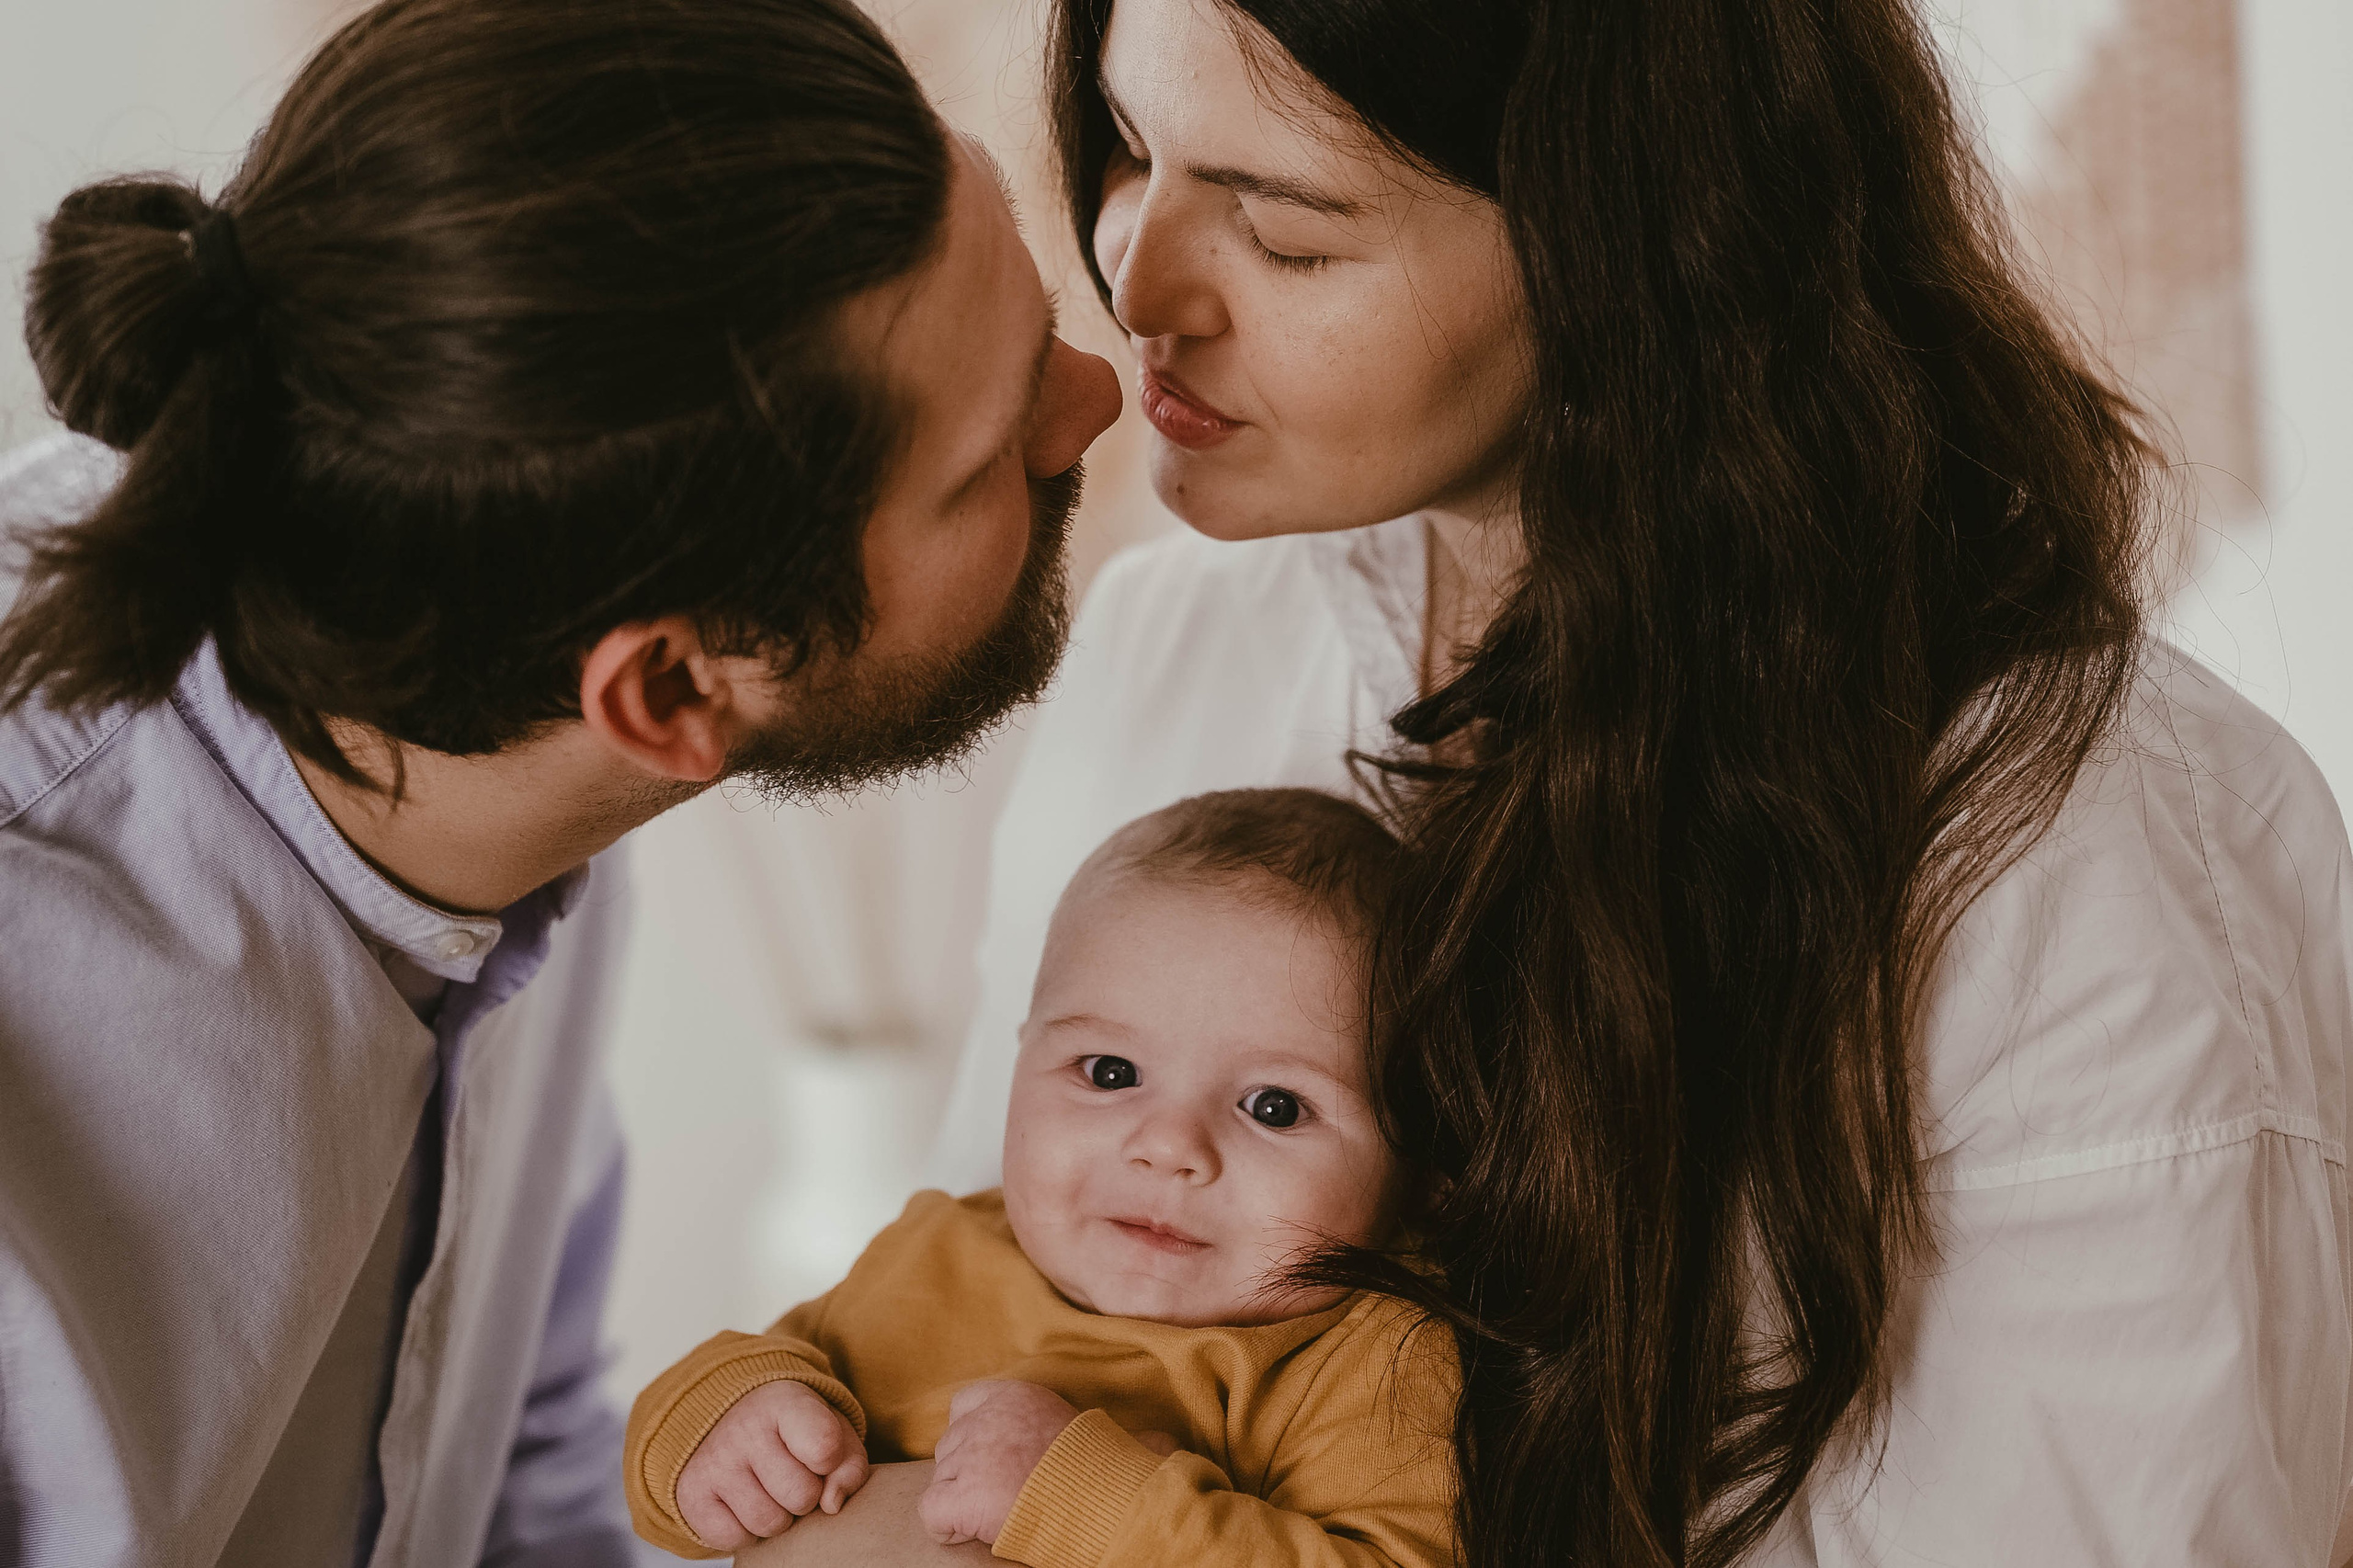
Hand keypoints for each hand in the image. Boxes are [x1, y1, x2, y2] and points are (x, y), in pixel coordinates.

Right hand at [677, 1380, 870, 1550]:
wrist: (728, 1422)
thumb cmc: (796, 1435)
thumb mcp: (834, 1435)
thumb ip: (849, 1467)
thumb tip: (831, 1504)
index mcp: (785, 1403)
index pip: (824, 1447)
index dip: (830, 1462)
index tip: (819, 1452)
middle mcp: (744, 1428)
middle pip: (801, 1496)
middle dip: (806, 1496)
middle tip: (792, 1476)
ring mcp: (714, 1462)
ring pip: (769, 1523)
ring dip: (778, 1517)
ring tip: (769, 1490)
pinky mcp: (691, 1495)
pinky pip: (735, 1540)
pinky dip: (747, 1532)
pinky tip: (744, 1504)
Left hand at [919, 1380, 1081, 1545]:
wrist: (1103, 1500)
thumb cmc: (1089, 1470)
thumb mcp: (1057, 1421)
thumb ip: (1024, 1420)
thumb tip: (1006, 1441)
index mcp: (1010, 1397)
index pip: (963, 1405)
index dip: (971, 1436)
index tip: (993, 1460)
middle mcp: (985, 1420)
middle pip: (949, 1446)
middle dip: (967, 1471)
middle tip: (1005, 1490)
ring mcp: (971, 1457)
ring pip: (941, 1478)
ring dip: (962, 1498)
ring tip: (1002, 1509)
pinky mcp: (964, 1496)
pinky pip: (931, 1511)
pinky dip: (947, 1527)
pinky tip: (976, 1530)